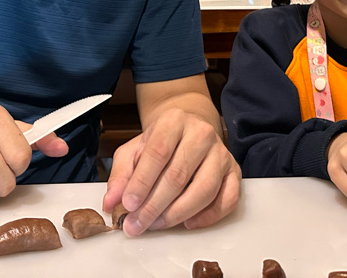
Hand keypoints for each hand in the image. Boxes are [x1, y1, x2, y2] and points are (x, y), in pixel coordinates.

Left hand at [102, 108, 239, 235]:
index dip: (142, 181)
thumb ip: (121, 174)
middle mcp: (201, 133)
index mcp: (173, 121)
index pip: (158, 152)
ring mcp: (221, 153)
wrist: (187, 129)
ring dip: (178, 214)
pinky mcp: (234, 171)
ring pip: (204, 189)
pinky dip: (208, 217)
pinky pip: (228, 199)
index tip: (128, 205)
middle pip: (179, 174)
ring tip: (157, 224)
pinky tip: (188, 223)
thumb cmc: (159, 142)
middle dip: (154, 205)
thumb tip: (112, 202)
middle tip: (136, 225)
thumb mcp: (134, 149)